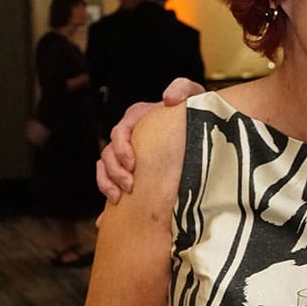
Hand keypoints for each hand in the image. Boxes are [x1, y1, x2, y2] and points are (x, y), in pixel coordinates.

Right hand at [96, 78, 201, 201]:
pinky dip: (107, 200)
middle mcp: (128, 136)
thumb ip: (182, 88)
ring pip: (104, 168)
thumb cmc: (193, 111)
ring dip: (107, 184)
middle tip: (129, 187)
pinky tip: (107, 217)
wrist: (202, 127)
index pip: (119, 132)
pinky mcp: (131, 171)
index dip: (121, 148)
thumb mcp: (192, 95)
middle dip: (115, 172)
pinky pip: (111, 183)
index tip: (133, 164)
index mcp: (137, 118)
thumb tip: (169, 98)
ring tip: (118, 199)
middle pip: (108, 154)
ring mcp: (127, 154)